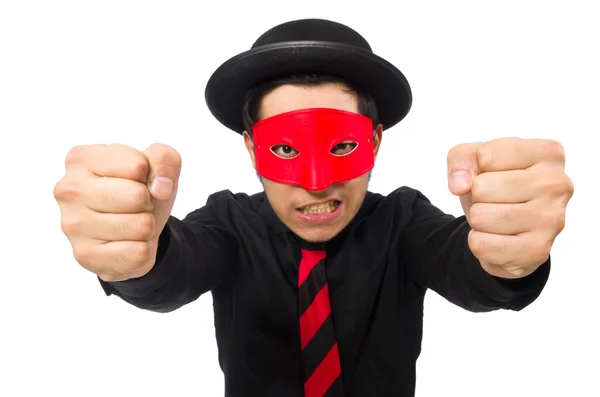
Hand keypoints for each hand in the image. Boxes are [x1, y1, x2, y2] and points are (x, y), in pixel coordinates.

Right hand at [54, 143, 181, 281]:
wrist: (133, 229)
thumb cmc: (139, 189)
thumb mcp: (157, 164)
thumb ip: (165, 159)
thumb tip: (161, 188)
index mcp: (81, 158)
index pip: (137, 166)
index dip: (148, 176)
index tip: (136, 181)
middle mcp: (68, 190)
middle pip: (138, 196)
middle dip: (148, 203)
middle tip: (134, 206)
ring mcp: (72, 225)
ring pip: (141, 226)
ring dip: (145, 226)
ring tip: (129, 223)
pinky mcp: (84, 255)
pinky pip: (138, 254)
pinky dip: (142, 250)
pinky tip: (125, 243)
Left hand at [447, 137, 573, 278]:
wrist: (508, 228)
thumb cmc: (495, 184)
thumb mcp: (474, 160)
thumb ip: (461, 158)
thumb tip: (460, 185)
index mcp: (548, 153)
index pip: (486, 156)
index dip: (477, 168)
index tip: (493, 174)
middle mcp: (558, 184)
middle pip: (481, 188)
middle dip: (477, 196)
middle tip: (495, 200)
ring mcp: (551, 219)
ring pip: (480, 217)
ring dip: (478, 220)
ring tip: (497, 218)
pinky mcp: (538, 250)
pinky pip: (481, 245)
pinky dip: (480, 243)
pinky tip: (500, 238)